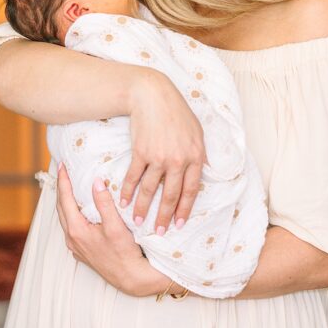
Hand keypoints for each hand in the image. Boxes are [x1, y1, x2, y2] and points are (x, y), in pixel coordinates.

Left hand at [56, 164, 170, 296]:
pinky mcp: (82, 252)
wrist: (131, 278)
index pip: (65, 199)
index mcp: (76, 230)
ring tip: (70, 188)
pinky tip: (80, 211)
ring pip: (65, 219)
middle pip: (61, 208)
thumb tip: (96, 181)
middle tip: (63, 172)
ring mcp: (76, 247)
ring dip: (66, 202)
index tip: (62, 165)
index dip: (63, 181)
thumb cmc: (125, 253)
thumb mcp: (116, 226)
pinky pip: (71, 228)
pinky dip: (72, 215)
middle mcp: (72, 239)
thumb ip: (104, 203)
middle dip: (62, 189)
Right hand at [121, 71, 205, 233]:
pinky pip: (134, 177)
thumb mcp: (197, 132)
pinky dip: (128, 191)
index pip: (191, 191)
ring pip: (151, 190)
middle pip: (171, 195)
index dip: (184, 210)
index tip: (179, 224)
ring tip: (138, 222)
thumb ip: (199, 154)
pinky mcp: (141, 152)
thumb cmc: (176, 112)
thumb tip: (202, 172)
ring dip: (143, 208)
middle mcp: (178, 160)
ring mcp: (159, 157)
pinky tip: (124, 202)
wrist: (153, 96)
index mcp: (195, 156)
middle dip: (164, 216)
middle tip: (159, 232)